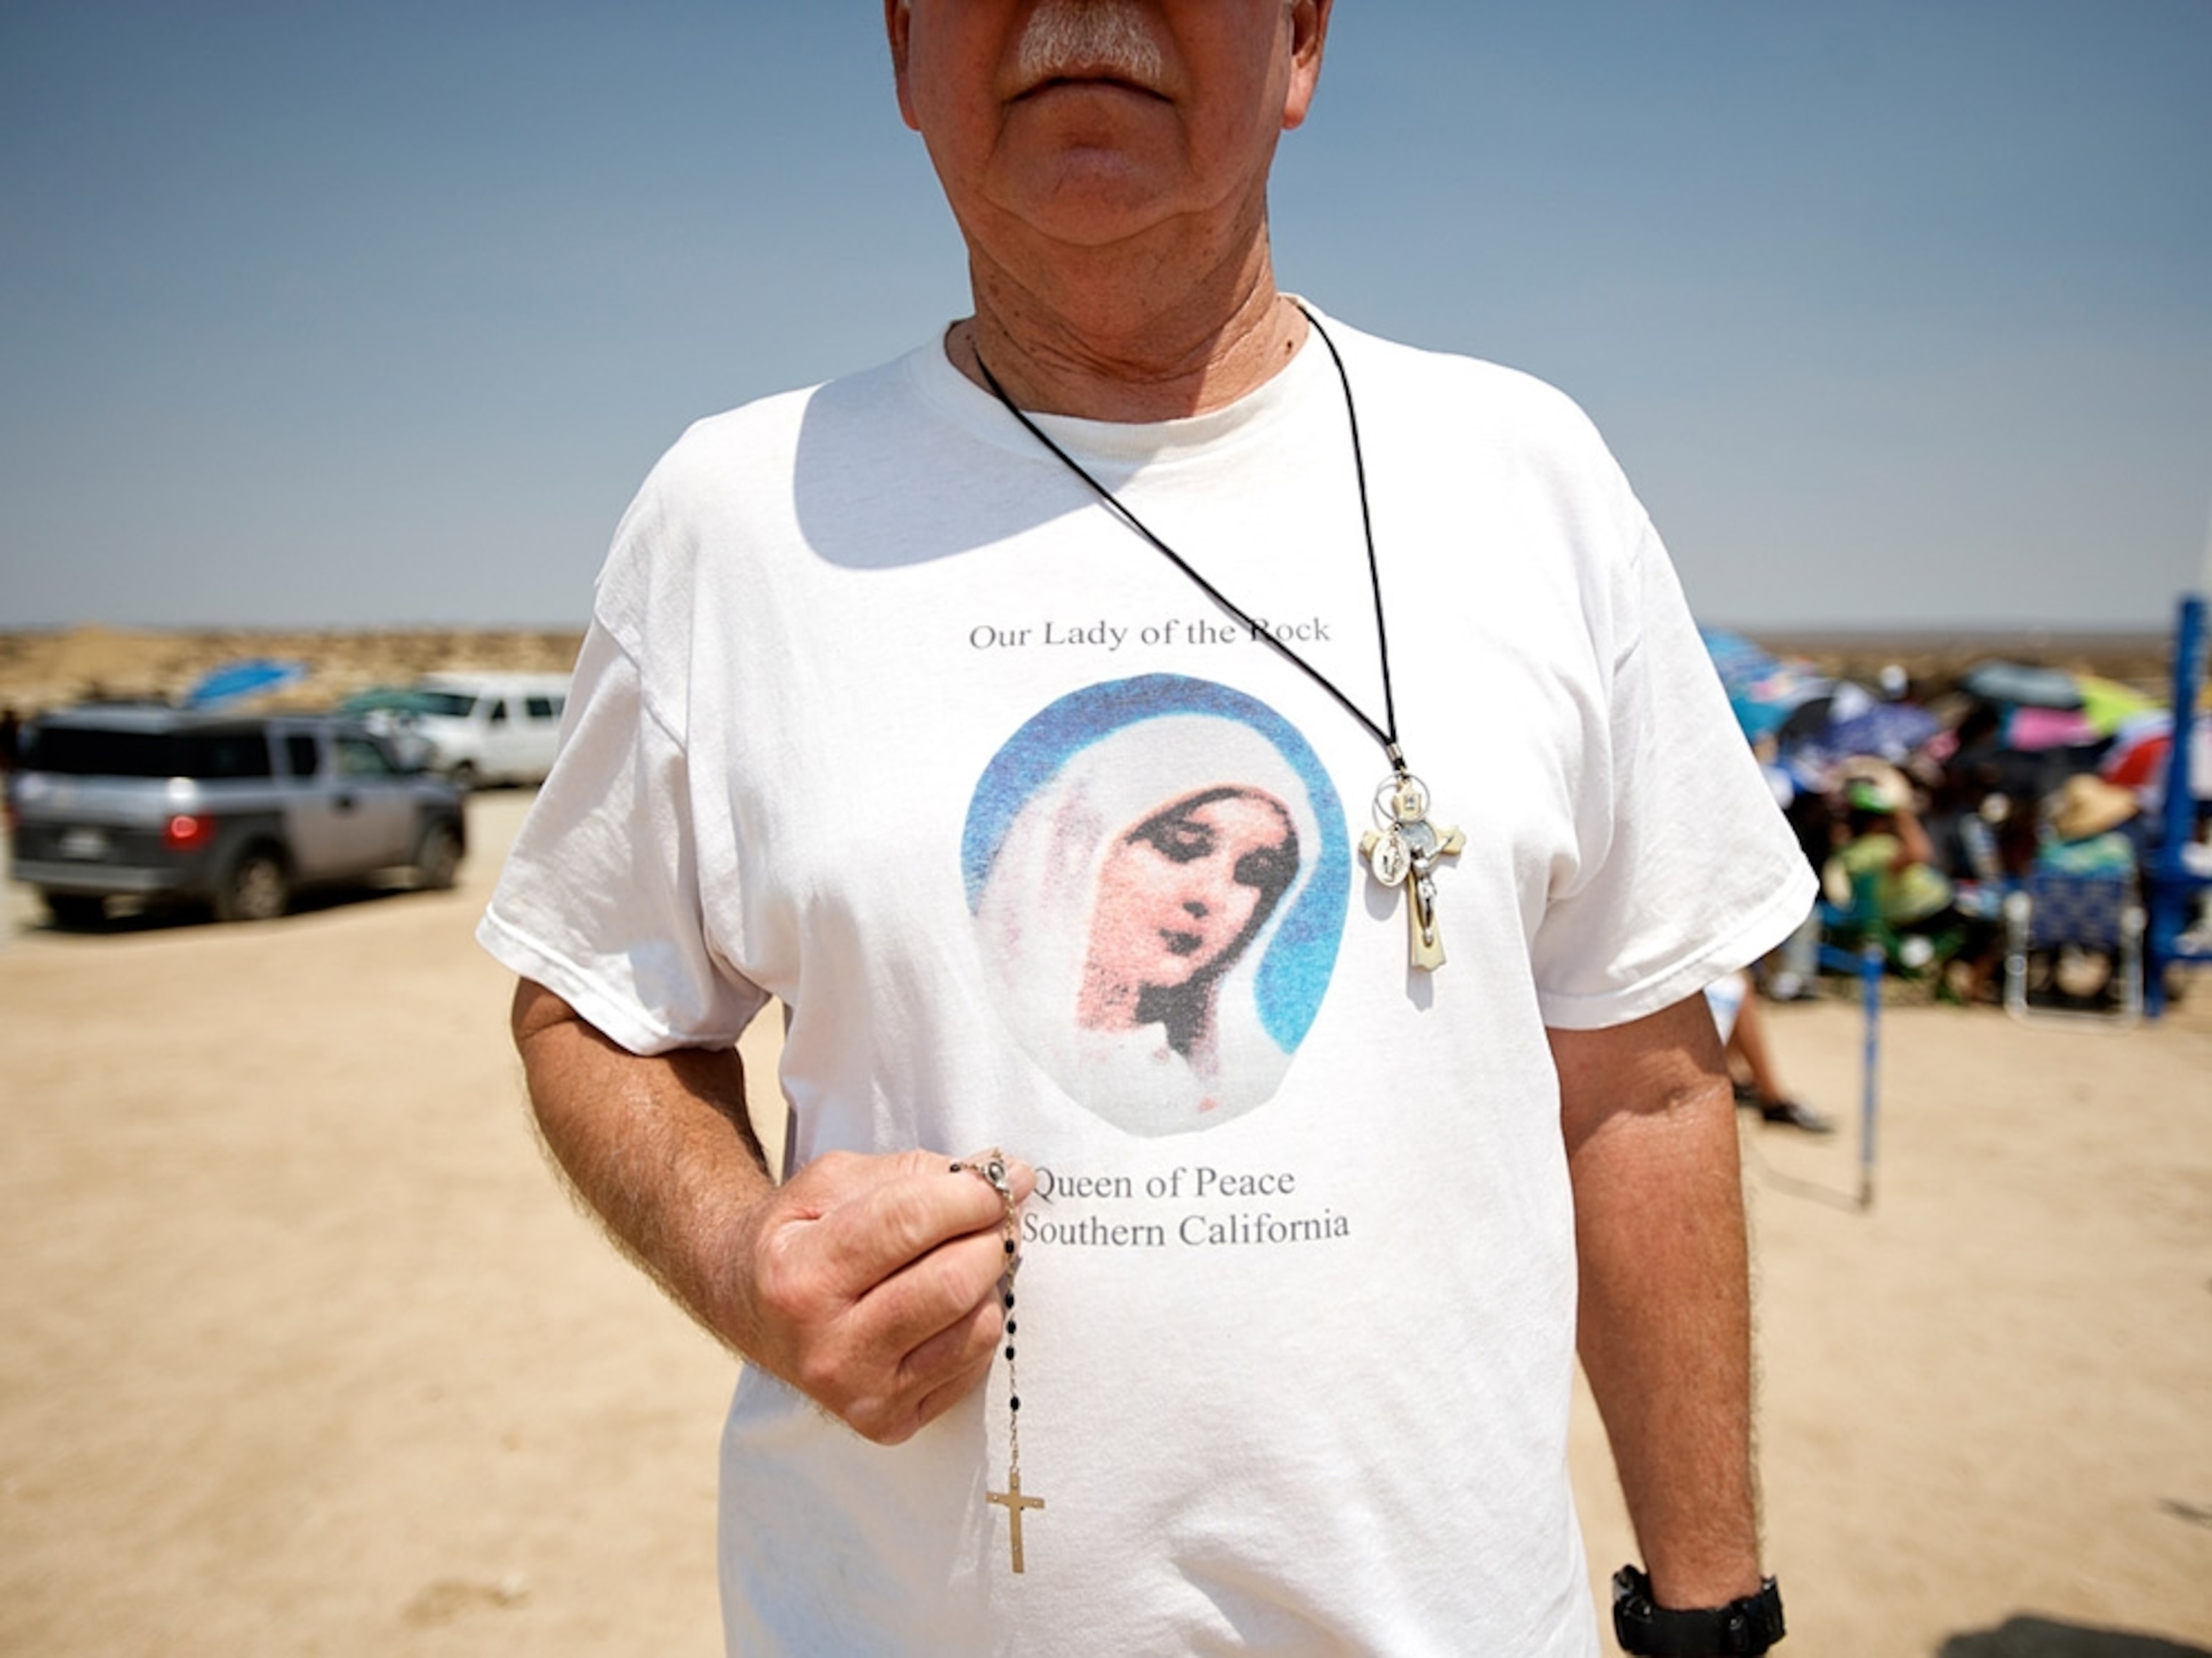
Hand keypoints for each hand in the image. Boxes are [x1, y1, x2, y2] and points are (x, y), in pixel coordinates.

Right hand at [721, 1148, 1033, 1444]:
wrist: (748, 1308)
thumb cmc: (798, 1236)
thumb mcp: (831, 1184)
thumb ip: (913, 1174)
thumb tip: (1000, 1174)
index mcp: (799, 1276)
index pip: (908, 1224)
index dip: (970, 1194)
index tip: (1006, 1175)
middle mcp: (826, 1348)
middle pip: (950, 1284)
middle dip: (991, 1236)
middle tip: (997, 1213)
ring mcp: (859, 1394)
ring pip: (974, 1329)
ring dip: (991, 1279)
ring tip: (970, 1255)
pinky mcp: (889, 1423)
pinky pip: (973, 1365)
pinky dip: (978, 1321)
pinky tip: (951, 1302)